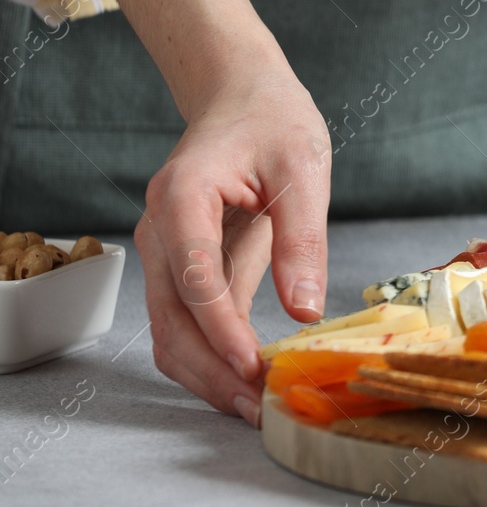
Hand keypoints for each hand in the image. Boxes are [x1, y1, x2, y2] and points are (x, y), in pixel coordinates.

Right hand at [136, 59, 331, 424]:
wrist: (243, 97)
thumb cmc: (274, 122)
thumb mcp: (304, 170)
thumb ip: (302, 239)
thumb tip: (305, 310)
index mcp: (182, 197)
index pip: (194, 279)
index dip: (222, 331)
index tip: (254, 369)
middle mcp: (159, 229)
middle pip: (170, 320)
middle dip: (213, 371)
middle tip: (261, 409)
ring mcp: (164, 251)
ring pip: (169, 332)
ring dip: (207, 376)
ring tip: (257, 407)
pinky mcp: (182, 266)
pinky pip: (185, 323)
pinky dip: (210, 357)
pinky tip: (248, 378)